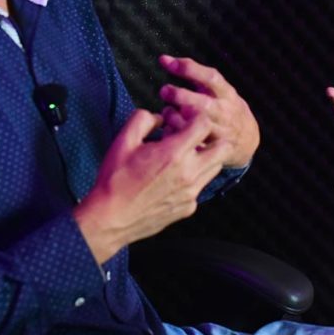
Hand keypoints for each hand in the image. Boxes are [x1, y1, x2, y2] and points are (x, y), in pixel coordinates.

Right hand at [74, 108, 225, 262]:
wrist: (110, 218)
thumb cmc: (115, 179)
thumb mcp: (124, 141)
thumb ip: (144, 119)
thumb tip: (160, 118)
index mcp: (174, 154)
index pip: (204, 125)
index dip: (195, 116)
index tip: (184, 117)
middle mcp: (189, 173)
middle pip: (223, 147)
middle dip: (210, 137)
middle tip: (191, 136)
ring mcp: (191, 193)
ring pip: (215, 167)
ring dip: (205, 157)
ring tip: (183, 156)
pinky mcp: (189, 207)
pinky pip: (201, 186)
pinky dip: (193, 177)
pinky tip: (173, 178)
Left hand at [158, 55, 259, 168]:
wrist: (247, 138)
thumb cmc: (223, 106)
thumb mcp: (216, 89)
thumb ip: (192, 74)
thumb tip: (163, 59)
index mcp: (226, 93)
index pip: (211, 78)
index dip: (189, 69)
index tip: (168, 63)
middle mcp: (225, 111)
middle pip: (204, 104)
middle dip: (182, 96)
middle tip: (164, 91)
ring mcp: (221, 131)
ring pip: (199, 126)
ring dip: (178, 119)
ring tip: (165, 113)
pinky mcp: (215, 148)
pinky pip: (195, 144)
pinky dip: (180, 137)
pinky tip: (167, 131)